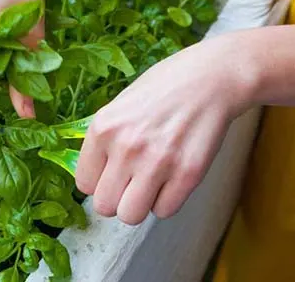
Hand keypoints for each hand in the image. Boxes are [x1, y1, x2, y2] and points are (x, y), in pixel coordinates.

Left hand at [75, 35, 255, 224]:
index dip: (99, 182)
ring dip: (140, 204)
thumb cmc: (164, 88)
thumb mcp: (120, 106)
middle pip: (104, 206)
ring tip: (150, 183)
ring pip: (131, 216)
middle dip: (117, 198)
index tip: (112, 174)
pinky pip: (164, 211)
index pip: (84, 184)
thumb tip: (94, 176)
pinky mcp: (187, 174)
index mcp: (103, 129)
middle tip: (131, 182)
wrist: (210, 78)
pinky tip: (172, 178)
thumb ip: (104, 140)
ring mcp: (157, 163)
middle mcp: (126, 148)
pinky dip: (167, 200)